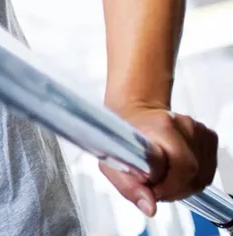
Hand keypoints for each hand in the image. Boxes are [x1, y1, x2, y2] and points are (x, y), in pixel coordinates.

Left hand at [100, 104, 218, 216]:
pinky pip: (208, 171)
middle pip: (192, 173)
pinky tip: (175, 171)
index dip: (163, 185)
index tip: (149, 186)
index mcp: (158, 126)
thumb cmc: (122, 136)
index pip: (177, 164)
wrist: (134, 113)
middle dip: (173, 189)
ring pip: (201, 176)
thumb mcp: (112, 162)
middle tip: (155, 185)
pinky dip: (193, 179)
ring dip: (182, 185)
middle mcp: (181, 124)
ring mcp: (197, 129)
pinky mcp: (207, 136)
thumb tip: (150, 207)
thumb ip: (129, 186)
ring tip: (163, 177)